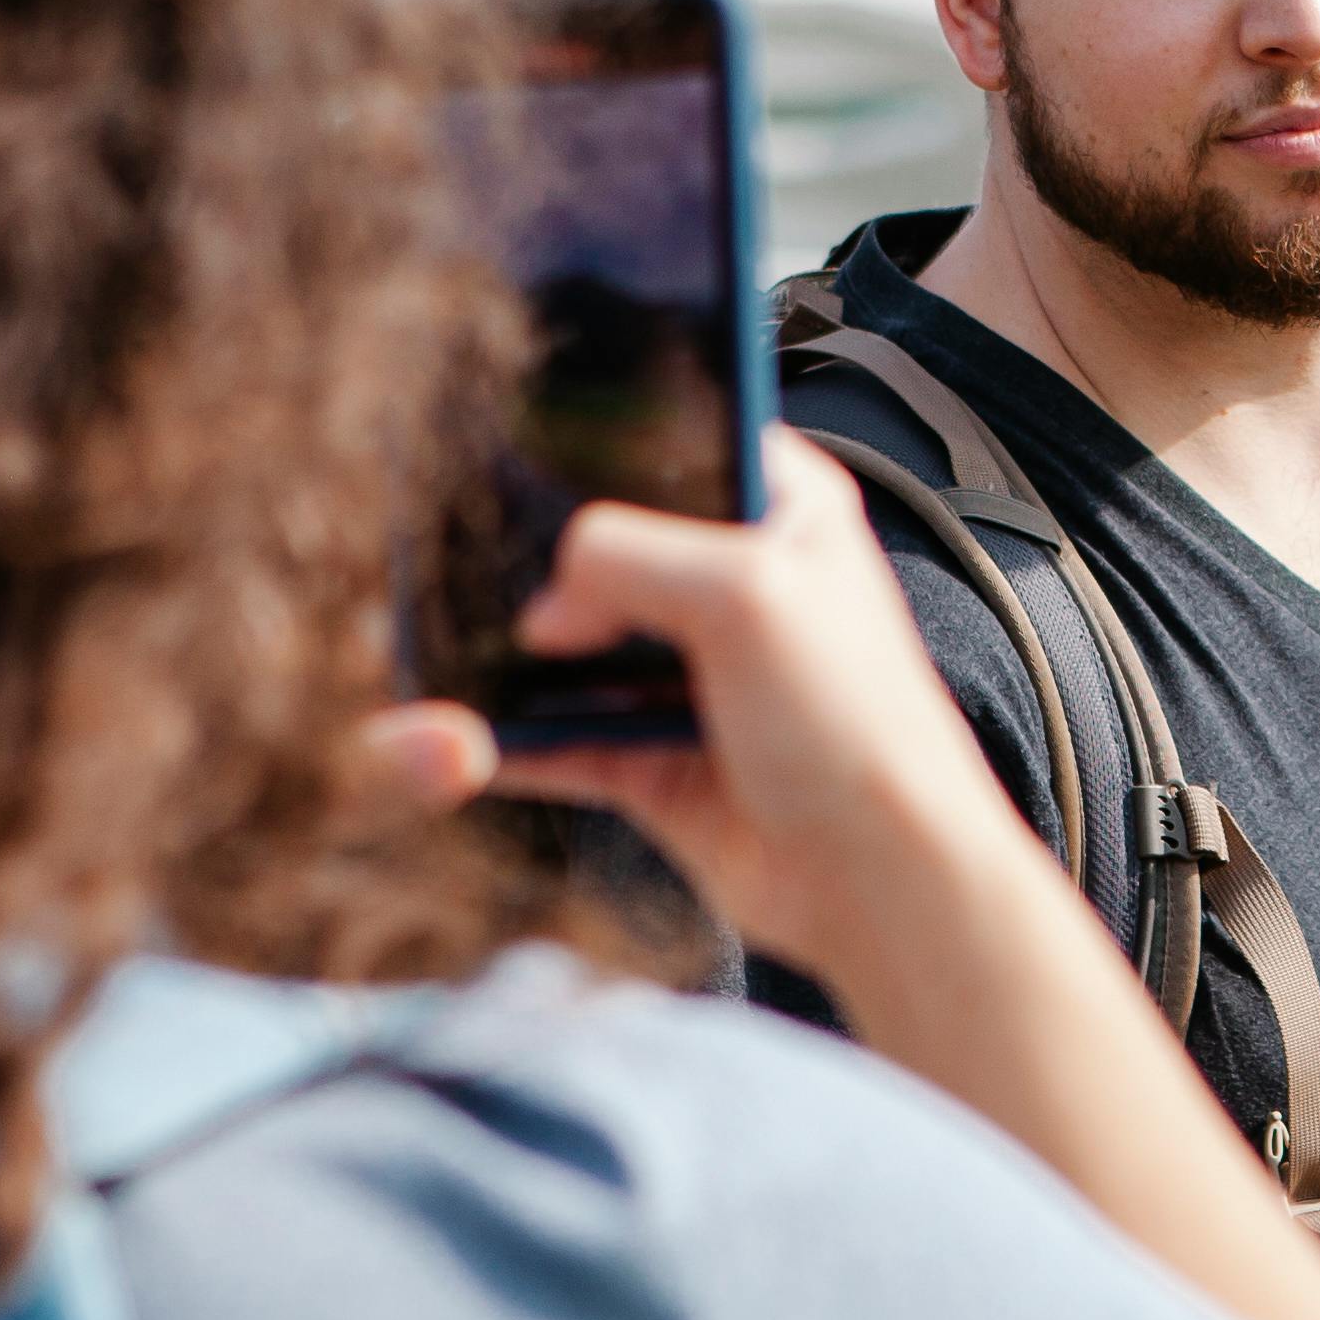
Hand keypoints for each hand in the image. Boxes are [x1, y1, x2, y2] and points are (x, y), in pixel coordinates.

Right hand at [402, 433, 1054, 978]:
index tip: (514, 450)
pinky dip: (512, 737)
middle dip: (537, 560)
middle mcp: (737, 583)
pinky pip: (561, 736)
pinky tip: (459, 733)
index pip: (677, 439)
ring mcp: (693, 674)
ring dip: (514, 655)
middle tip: (461, 560)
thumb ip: (624, 555)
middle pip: (607, 548)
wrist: (879, 880)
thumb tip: (543, 601)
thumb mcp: (744, 592)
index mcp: (783, 508)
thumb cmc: (855, 724)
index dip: (600, 445)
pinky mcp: (657, 758)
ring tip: (439, 645)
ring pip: (573, 646)